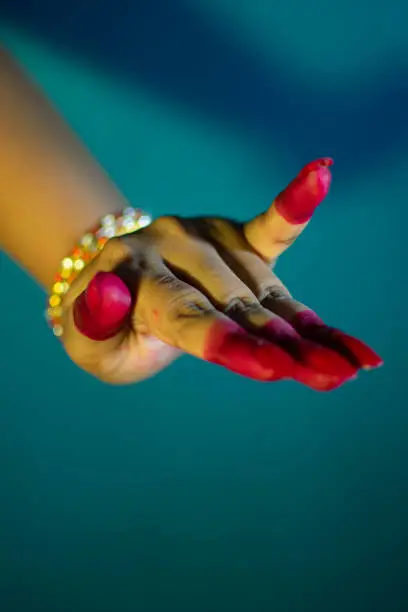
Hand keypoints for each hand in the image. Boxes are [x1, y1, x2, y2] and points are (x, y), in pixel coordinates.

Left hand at [61, 158, 381, 388]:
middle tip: (330, 375)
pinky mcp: (234, 234)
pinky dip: (296, 206)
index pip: (187, 316)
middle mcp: (175, 250)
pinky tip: (323, 174)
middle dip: (285, 345)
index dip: (227, 342)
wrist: (116, 279)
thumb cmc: (107, 325)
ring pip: (266, 288)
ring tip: (353, 361)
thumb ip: (92, 325)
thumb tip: (108, 293)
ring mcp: (207, 237)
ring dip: (310, 328)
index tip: (271, 366)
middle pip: (238, 304)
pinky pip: (269, 224)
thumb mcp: (87, 343)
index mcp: (136, 280)